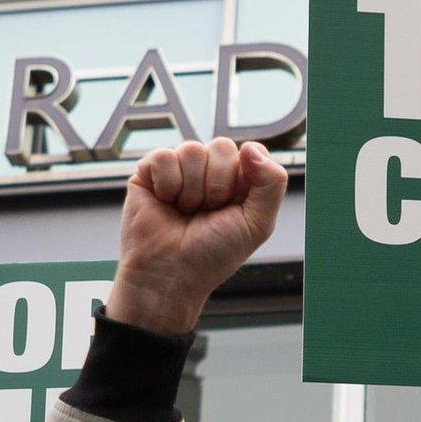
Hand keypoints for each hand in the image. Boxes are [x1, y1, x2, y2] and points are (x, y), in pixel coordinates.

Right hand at [107, 138, 288, 334]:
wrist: (169, 275)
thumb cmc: (211, 255)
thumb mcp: (257, 223)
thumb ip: (272, 182)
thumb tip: (251, 146)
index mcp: (236, 181)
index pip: (249, 152)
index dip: (242, 178)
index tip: (231, 207)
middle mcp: (207, 172)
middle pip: (221, 146)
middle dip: (216, 185)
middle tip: (205, 212)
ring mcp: (178, 170)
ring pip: (192, 149)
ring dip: (190, 189)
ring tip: (183, 211)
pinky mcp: (148, 173)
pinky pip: (163, 156)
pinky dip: (167, 184)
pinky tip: (164, 203)